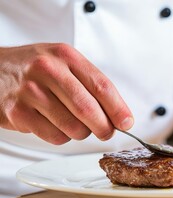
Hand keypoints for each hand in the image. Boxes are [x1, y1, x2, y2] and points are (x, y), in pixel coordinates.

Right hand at [0, 43, 132, 143]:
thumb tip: (118, 115)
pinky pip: (54, 136)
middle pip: (88, 109)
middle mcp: (47, 70)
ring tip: (76, 125)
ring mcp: (30, 91)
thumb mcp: (63, 64)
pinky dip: (62, 137)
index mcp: (66, 56)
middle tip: (107, 132)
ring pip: (73, 127)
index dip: (118, 108)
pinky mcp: (17, 112)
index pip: (101, 86)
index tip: (127, 122)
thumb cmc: (34, 69)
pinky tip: (55, 125)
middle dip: (104, 127)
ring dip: (81, 133)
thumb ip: (89, 84)